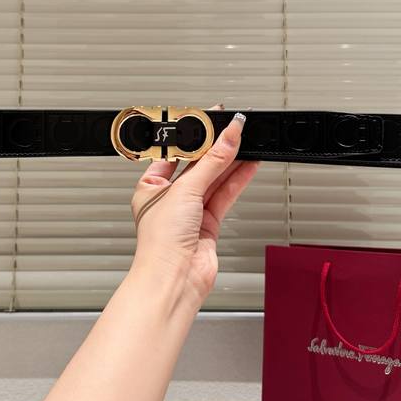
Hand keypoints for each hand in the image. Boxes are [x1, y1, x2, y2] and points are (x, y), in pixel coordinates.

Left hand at [130, 107, 260, 309]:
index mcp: (150, 185)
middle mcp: (169, 198)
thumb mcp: (184, 190)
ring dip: (232, 161)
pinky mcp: (208, 224)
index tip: (213, 121)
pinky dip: (238, 179)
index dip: (195, 137)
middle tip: (235, 128)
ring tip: (248, 141)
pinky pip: (225, 195)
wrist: (174, 279)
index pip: (176, 152)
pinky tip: (249, 164)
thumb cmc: (159, 242)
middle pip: (198, 164)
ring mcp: (190, 212)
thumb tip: (227, 137)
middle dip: (217, 147)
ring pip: (214, 179)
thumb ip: (212, 162)